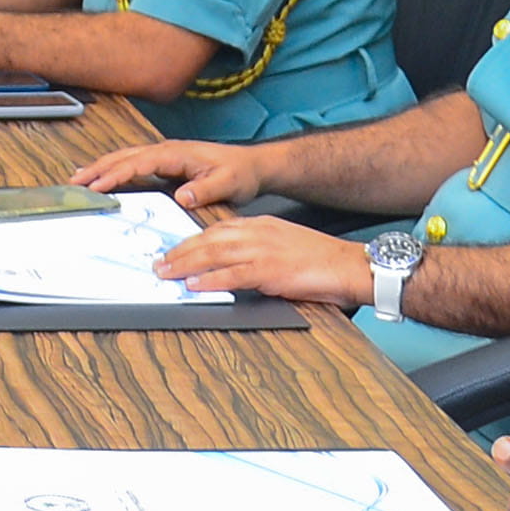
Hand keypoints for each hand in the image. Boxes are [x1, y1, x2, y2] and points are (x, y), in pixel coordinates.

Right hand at [81, 138, 263, 208]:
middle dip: (98, 168)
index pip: (140, 162)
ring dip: (101, 167)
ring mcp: (165, 155)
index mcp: (178, 153)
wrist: (253, 166)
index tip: (99, 186)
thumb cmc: (241, 173)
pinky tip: (102, 177)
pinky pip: (133, 164)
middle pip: (125, 156)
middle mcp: (167, 150)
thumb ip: (206, 189)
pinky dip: (114, 169)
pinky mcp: (165, 163)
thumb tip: (182, 196)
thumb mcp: (229, 183)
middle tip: (75, 182)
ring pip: (126, 157)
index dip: (117, 174)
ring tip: (79, 179)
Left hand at [150, 217, 366, 303]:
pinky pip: (233, 275)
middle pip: (209, 239)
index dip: (191, 239)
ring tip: (166, 273)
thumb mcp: (284, 246)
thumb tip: (231, 266)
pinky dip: (211, 280)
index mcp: (261, 225)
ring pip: (214, 253)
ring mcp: (264, 250)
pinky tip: (195, 285)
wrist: (349, 265)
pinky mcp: (271, 270)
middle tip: (159, 262)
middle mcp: (259, 232)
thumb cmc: (321, 260)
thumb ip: (257, 251)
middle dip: (180, 251)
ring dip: (186, 264)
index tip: (172, 248)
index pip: (217, 229)